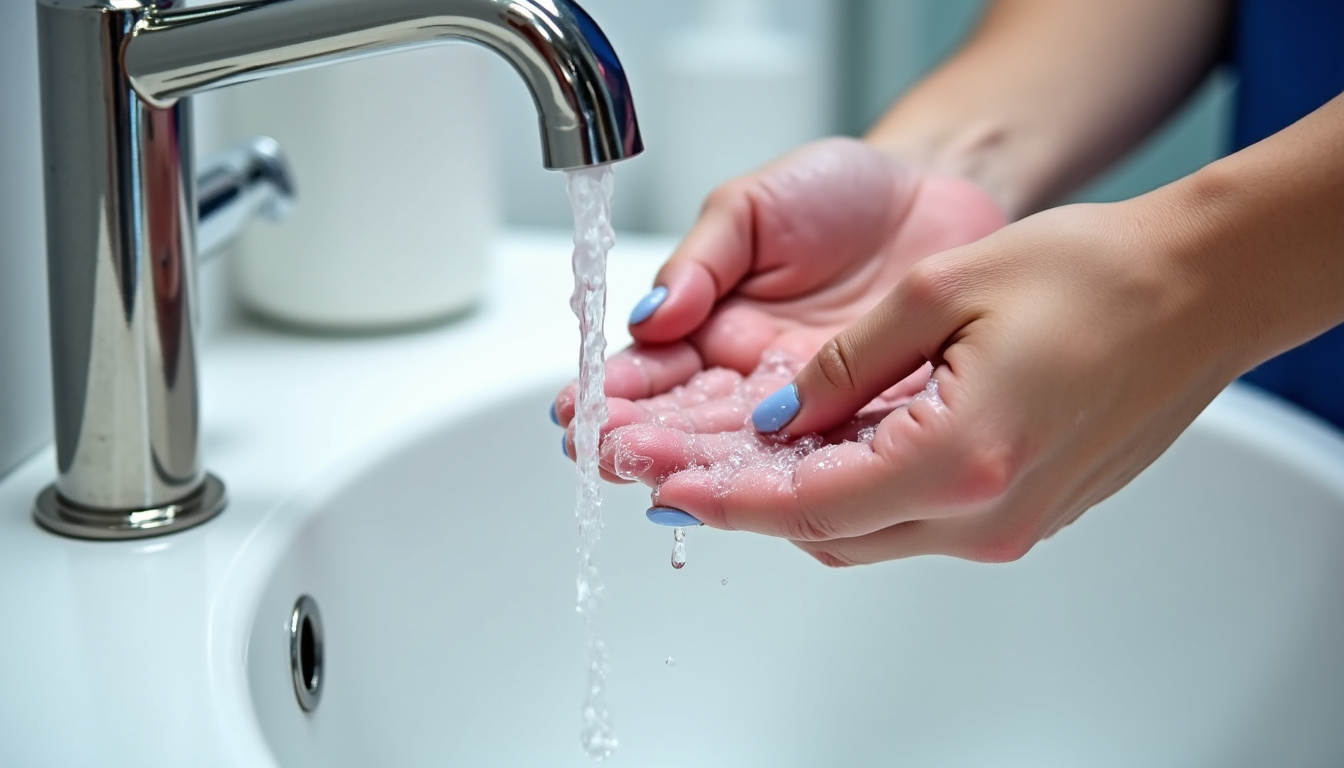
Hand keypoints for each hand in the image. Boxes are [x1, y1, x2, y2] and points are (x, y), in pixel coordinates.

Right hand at [554, 137, 1005, 481]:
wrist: (936, 196)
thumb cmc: (841, 192)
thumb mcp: (751, 206)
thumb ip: (700, 261)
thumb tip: (648, 317)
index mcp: (710, 329)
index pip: (650, 372)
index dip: (613, 393)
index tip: (580, 410)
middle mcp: (749, 381)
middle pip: (687, 423)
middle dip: (644, 440)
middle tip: (612, 455)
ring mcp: (804, 409)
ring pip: (742, 451)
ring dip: (698, 465)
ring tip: (659, 474)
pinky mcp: (860, 422)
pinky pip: (818, 455)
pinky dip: (782, 474)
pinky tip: (746, 489)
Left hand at [618, 197, 1243, 564]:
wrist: (1195, 291)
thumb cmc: (1091, 275)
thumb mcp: (938, 292)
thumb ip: (841, 366)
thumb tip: (772, 420)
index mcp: (959, 459)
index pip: (807, 505)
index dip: (726, 498)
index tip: (665, 487)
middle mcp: (986, 515)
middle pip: (829, 533)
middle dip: (748, 504)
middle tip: (678, 472)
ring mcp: (1011, 524)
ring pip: (868, 532)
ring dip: (801, 498)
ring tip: (739, 458)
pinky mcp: (1024, 515)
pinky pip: (914, 518)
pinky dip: (858, 490)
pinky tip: (825, 448)